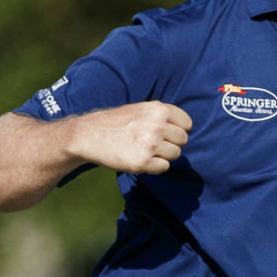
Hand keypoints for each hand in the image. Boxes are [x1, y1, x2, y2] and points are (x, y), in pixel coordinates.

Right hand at [68, 101, 191, 173]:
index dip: (178, 129)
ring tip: (145, 150)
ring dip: (163, 155)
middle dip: (172, 143)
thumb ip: (162, 116)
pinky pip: (164, 167)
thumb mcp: (140, 109)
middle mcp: (157, 125)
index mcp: (158, 109)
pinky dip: (155, 166)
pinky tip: (141, 159)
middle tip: (154, 143)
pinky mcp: (142, 162)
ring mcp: (150, 144)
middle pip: (183, 140)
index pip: (187, 123)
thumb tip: (184, 129)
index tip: (167, 133)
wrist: (89, 135)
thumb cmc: (116, 122)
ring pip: (175, 154)